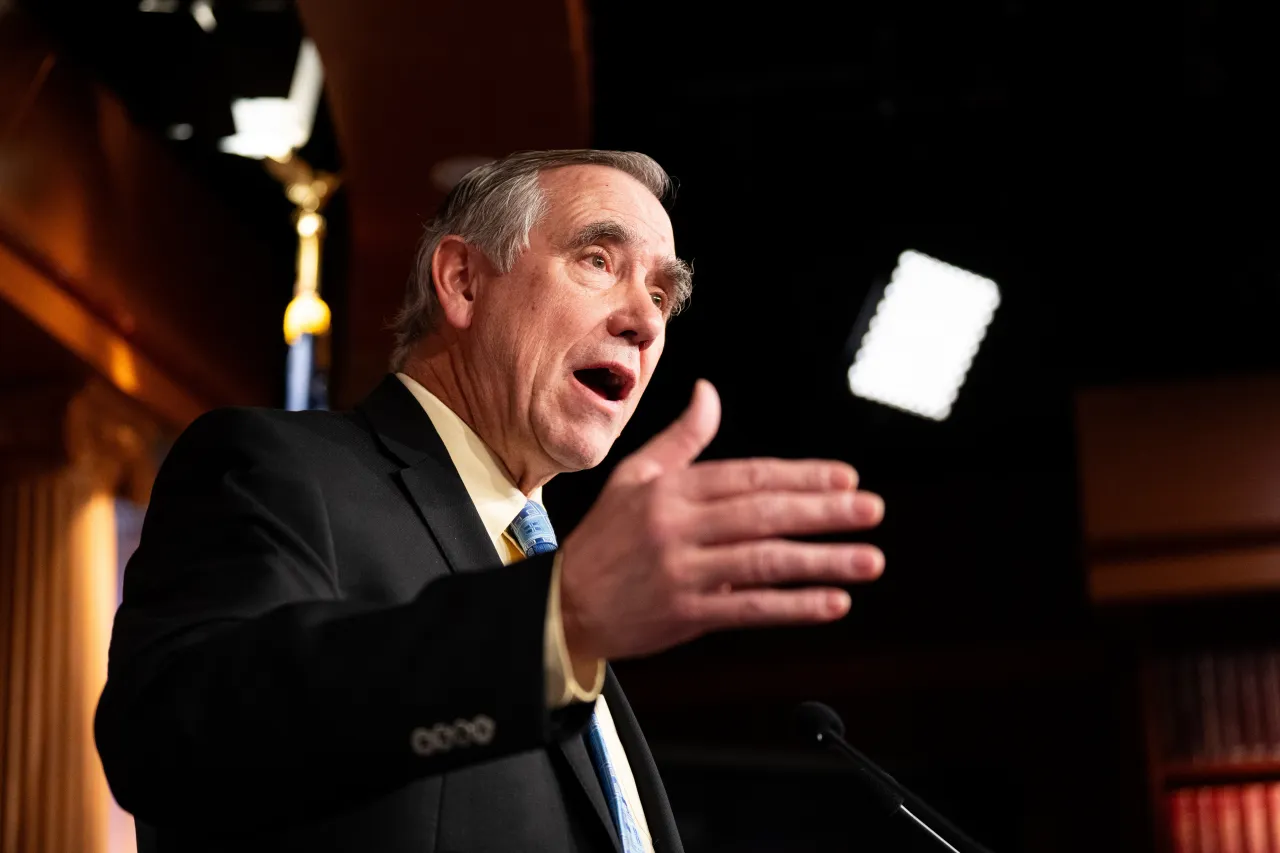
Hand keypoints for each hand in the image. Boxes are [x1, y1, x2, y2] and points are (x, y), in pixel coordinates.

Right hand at [558, 379, 884, 662]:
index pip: (749, 476)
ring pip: (764, 561)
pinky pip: (749, 608)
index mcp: (671, 489)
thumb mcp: (635, 475)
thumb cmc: (604, 539)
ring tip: (867, 559)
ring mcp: (682, 571)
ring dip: (822, 560)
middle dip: (824, 512)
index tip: (846, 478)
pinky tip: (831, 603)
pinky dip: (793, 606)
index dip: (801, 477)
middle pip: (764, 514)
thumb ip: (682, 437)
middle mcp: (678, 526)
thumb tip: (709, 393)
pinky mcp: (685, 613)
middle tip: (871, 510)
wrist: (562, 605)